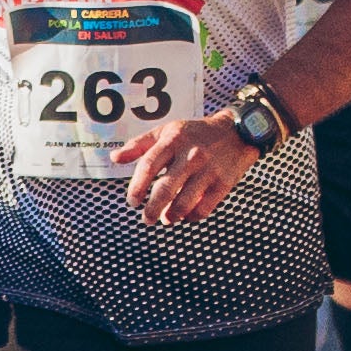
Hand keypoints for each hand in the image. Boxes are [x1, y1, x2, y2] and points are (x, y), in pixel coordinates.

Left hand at [115, 106, 253, 227]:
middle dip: (152, 209)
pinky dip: (190, 217)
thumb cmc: (195, 134)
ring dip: (171, 216)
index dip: (137, 187)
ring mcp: (208, 171)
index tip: (132, 201)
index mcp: (173, 141)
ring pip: (184, 203)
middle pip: (165, 188)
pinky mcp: (223, 184)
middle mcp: (190, 155)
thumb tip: (114, 158)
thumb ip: (139, 145)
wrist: (236, 132)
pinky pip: (203, 209)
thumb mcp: (167, 131)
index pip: (149, 166)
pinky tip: (185, 215)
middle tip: (146, 218)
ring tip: (166, 218)